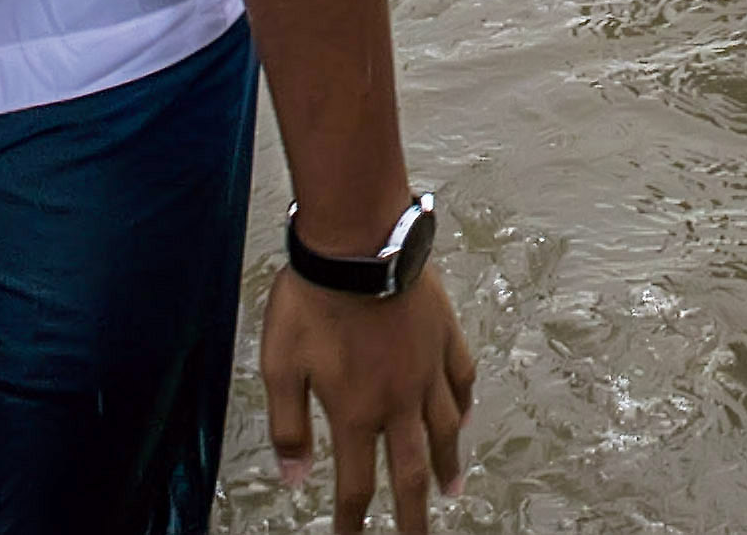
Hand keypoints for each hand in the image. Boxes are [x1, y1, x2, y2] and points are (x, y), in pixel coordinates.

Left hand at [264, 267, 474, 531]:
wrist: (358, 239)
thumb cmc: (313, 298)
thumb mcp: (280, 365)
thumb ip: (288, 427)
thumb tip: (295, 477)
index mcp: (356, 410)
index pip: (357, 482)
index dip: (354, 520)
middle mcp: (398, 397)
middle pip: (411, 470)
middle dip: (413, 514)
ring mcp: (426, 366)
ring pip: (445, 428)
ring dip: (447, 464)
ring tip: (453, 488)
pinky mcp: (443, 333)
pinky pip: (461, 378)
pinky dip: (464, 403)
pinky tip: (465, 416)